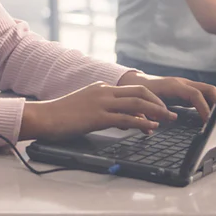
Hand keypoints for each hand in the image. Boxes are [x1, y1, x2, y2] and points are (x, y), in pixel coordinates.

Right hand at [19, 82, 175, 141]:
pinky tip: (151, 128)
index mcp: (102, 88)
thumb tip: (125, 120)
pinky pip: (126, 118)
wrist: (44, 116)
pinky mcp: (98, 116)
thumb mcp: (88, 108)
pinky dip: (142, 122)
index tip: (161, 109)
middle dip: (158, 102)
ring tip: (167, 120)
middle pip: (140, 92)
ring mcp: (101, 103)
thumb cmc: (62, 115)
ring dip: (156, 112)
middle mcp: (104, 91)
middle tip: (170, 114)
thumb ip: (107, 111)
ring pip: (136, 103)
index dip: (150, 99)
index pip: (133, 90)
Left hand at [117, 71, 215, 122]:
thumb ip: (152, 114)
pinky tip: (210, 115)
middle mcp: (183, 83)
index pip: (195, 95)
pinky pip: (203, 95)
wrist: (136, 82)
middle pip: (208, 89)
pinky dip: (209, 103)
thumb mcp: (145, 103)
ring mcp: (186, 85)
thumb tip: (157, 125)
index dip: (204, 108)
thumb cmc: (140, 92)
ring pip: (208, 91)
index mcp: (174, 86)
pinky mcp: (187, 90)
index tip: (208, 121)